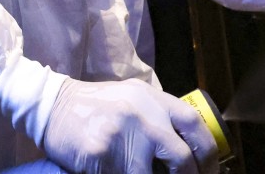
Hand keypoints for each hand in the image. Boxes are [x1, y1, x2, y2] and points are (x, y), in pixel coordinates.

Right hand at [43, 78, 218, 173]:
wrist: (53, 105)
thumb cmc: (97, 106)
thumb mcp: (133, 99)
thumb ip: (159, 116)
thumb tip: (189, 147)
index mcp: (153, 98)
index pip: (193, 123)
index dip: (209, 151)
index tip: (211, 170)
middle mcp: (142, 114)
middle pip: (181, 157)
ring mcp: (122, 134)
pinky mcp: (101, 153)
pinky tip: (116, 173)